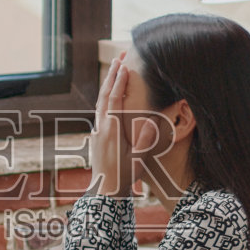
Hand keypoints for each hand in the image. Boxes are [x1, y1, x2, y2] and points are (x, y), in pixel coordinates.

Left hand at [92, 51, 133, 195]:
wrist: (105, 191)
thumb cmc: (124, 176)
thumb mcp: (137, 160)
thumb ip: (144, 141)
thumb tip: (152, 121)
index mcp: (111, 131)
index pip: (114, 101)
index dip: (119, 83)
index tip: (125, 67)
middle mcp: (101, 128)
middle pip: (104, 96)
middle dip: (112, 75)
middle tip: (120, 57)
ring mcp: (97, 131)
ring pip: (100, 102)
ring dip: (108, 84)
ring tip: (116, 68)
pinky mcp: (97, 135)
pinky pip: (100, 110)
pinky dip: (106, 96)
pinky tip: (112, 92)